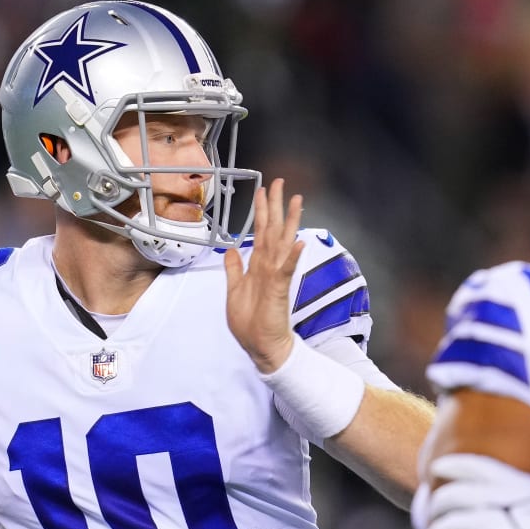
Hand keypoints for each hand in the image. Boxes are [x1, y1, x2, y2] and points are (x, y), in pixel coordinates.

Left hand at [225, 177, 302, 373]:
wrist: (262, 346)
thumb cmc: (251, 323)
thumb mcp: (234, 290)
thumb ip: (234, 269)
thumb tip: (231, 249)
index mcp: (258, 266)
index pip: (260, 232)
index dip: (261, 211)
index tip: (263, 191)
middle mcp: (269, 266)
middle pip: (273, 230)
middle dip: (275, 206)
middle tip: (279, 182)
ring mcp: (276, 277)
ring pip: (283, 243)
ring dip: (289, 222)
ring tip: (297, 200)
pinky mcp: (279, 290)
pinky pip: (286, 270)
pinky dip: (292, 256)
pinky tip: (298, 242)